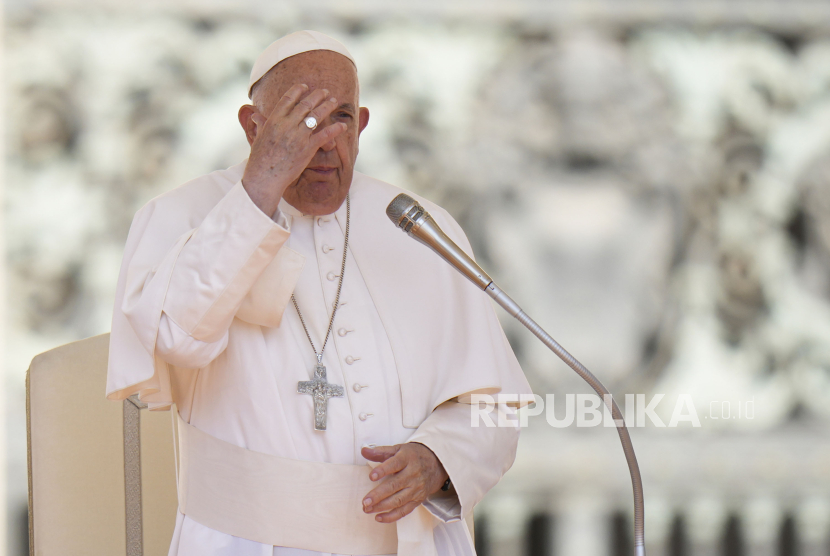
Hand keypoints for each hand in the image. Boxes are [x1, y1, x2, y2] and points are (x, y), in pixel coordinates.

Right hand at [240, 83, 346, 214]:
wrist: (265, 177)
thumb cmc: (259, 159)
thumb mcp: (258, 137)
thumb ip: (261, 124)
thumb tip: (255, 115)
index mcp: (273, 120)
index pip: (288, 99)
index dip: (297, 90)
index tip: (305, 86)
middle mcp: (287, 125)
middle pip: (305, 105)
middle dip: (317, 96)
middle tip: (325, 91)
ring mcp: (298, 136)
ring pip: (316, 116)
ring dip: (327, 106)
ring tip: (334, 100)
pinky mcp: (307, 148)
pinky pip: (324, 136)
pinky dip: (335, 129)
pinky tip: (343, 125)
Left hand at [361, 443, 448, 522]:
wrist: (436, 464)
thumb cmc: (413, 456)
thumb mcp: (398, 449)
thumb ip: (380, 452)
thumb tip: (364, 451)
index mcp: (407, 459)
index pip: (394, 464)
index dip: (383, 470)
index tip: (371, 476)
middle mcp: (413, 474)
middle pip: (395, 485)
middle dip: (378, 495)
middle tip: (365, 501)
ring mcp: (416, 488)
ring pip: (398, 500)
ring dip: (381, 506)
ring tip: (367, 509)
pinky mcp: (417, 500)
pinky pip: (404, 511)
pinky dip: (391, 516)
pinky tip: (378, 517)